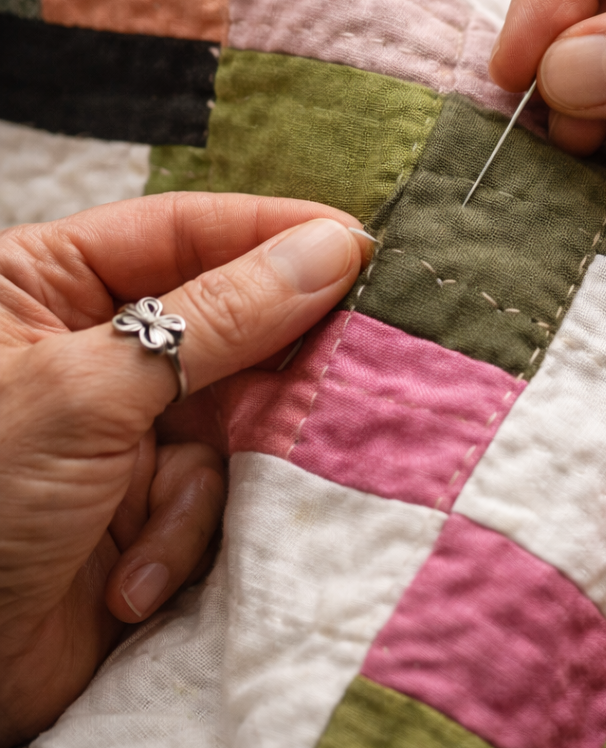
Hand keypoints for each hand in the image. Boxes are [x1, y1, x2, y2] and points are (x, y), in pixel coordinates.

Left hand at [0, 194, 371, 745]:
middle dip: (267, 362)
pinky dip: (189, 531)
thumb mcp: (91, 391)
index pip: (183, 231)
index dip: (273, 233)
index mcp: (47, 284)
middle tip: (338, 362)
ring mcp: (127, 424)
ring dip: (218, 473)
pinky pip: (217, 488)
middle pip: (228, 320)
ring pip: (236, 412)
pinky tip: (133, 575)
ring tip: (172, 507)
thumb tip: (329, 249)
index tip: (358, 243)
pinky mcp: (150, 497)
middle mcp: (95, 346)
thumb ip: (219, 317)